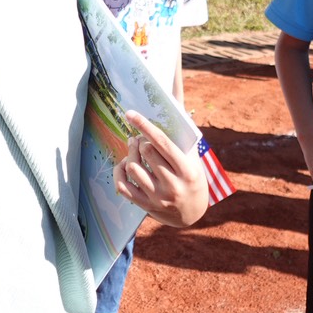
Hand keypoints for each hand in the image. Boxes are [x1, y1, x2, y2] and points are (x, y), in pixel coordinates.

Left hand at [114, 111, 208, 227]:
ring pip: (132, 168)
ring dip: (129, 155)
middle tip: (137, 138)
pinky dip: (119, 173)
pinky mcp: (145, 206)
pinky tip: (123, 166)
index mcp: (187, 170)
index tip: (130, 114)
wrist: (193, 215)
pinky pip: (122, 186)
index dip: (144, 125)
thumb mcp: (193, 158)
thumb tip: (175, 96)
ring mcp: (158, 198)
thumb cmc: (192, 177)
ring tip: (133, 150)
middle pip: (145, 153)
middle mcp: (173, 185)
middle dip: (139, 140)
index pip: (162, 143)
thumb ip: (183, 133)